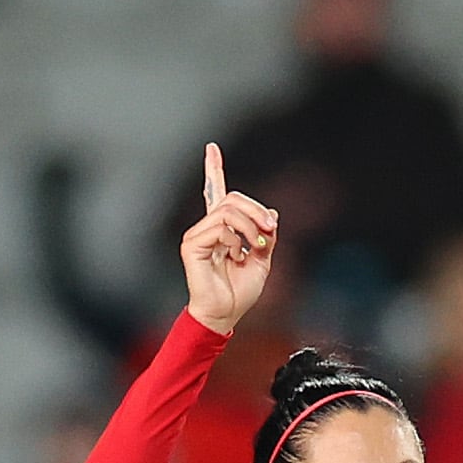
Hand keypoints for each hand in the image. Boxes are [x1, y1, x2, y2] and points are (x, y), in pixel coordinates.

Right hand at [180, 144, 279, 335]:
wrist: (226, 314)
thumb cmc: (240, 293)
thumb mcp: (263, 259)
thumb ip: (266, 235)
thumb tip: (271, 212)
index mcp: (221, 229)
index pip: (216, 193)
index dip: (213, 169)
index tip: (211, 147)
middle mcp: (207, 228)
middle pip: (233, 198)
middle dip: (256, 210)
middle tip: (270, 229)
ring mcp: (197, 235)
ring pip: (228, 210)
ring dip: (250, 225)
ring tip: (256, 246)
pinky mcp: (192, 244)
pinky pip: (220, 227)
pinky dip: (236, 239)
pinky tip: (236, 255)